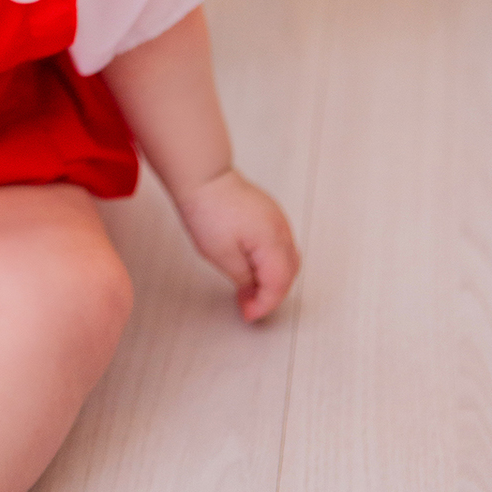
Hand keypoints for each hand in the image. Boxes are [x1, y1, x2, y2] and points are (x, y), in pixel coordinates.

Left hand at [174, 170, 299, 322]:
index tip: (249, 314)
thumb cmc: (208, 209)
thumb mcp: (221, 254)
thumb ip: (243, 276)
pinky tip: (253, 269)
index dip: (264, 304)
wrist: (203, 177)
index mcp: (272, 241)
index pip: (279, 283)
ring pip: (288, 260)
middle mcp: (281, 230)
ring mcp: (278, 220)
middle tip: (249, 306)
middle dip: (271, 295)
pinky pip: (280, 245)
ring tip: (249, 291)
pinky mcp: (270, 214)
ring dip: (273, 280)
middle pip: (289, 273)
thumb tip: (254, 290)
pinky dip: (272, 263)